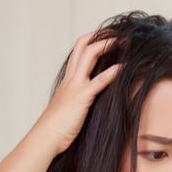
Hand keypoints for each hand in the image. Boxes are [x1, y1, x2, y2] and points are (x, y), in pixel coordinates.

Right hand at [32, 34, 120, 155]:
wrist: (46, 138)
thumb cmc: (58, 128)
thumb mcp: (70, 108)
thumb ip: (80, 100)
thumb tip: (92, 100)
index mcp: (68, 81)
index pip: (79, 52)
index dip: (93, 41)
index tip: (108, 38)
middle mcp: (71, 79)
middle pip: (83, 46)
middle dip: (101, 36)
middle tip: (118, 33)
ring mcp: (75, 86)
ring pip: (89, 55)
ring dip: (107, 45)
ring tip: (125, 41)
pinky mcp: (82, 98)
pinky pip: (99, 81)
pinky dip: (113, 72)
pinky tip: (125, 67)